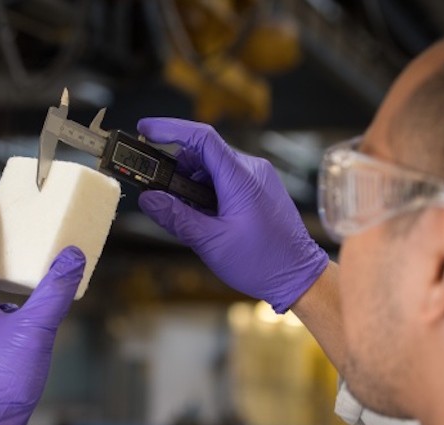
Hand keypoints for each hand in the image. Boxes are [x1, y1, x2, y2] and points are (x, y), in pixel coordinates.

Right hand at [137, 118, 327, 311]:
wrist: (298, 277)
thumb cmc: (262, 262)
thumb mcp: (211, 242)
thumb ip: (176, 217)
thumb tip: (148, 199)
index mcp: (241, 178)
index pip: (201, 138)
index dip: (170, 129)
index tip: (145, 129)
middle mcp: (251, 170)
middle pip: (203, 154)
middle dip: (176, 170)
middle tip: (156, 189)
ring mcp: (257, 179)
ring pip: (212, 168)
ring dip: (190, 185)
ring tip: (184, 214)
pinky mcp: (258, 189)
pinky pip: (224, 180)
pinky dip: (205, 192)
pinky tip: (201, 216)